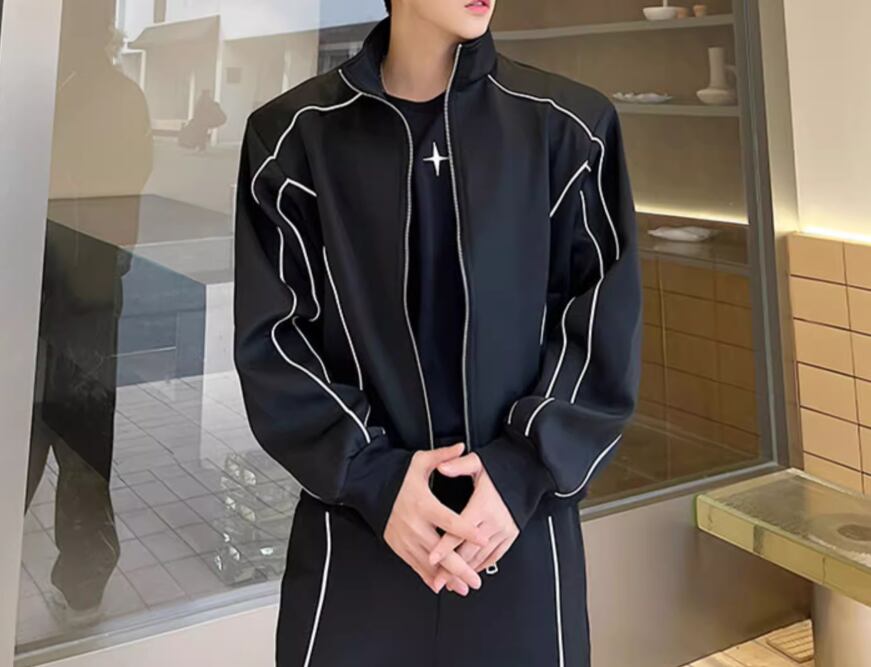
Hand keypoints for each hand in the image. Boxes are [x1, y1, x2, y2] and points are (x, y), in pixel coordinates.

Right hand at [383, 443, 488, 594]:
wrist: (366, 485)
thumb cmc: (394, 474)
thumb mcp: (418, 462)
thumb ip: (442, 456)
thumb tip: (461, 447)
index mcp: (423, 504)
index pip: (450, 521)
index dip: (467, 531)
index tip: (483, 539)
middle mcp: (414, 524)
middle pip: (440, 551)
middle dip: (459, 567)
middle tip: (475, 579)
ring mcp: (405, 538)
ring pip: (428, 563)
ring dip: (446, 577)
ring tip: (463, 587)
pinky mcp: (397, 545)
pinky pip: (414, 565)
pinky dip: (427, 576)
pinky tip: (439, 585)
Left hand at [428, 453, 519, 591]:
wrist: (527, 473)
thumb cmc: (501, 468)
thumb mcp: (478, 463)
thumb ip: (458, 465)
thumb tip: (442, 466)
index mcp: (483, 505)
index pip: (459, 530)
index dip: (445, 546)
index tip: (432, 558)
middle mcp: (494, 520)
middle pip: (469, 549)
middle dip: (452, 567)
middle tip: (437, 580)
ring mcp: (504, 530)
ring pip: (482, 556)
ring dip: (466, 570)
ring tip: (451, 582)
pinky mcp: (511, 535)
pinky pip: (496, 555)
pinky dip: (482, 565)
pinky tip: (472, 571)